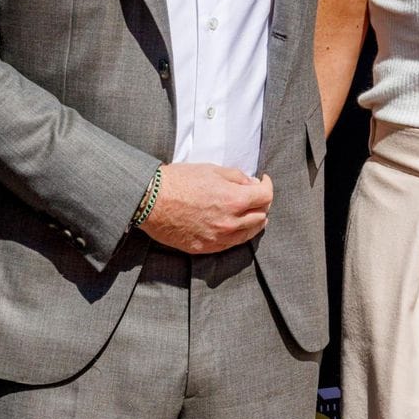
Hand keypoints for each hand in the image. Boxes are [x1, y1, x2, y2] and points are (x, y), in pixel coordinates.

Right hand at [139, 162, 272, 253]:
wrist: (151, 201)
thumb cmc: (179, 181)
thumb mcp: (211, 169)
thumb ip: (237, 177)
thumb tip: (252, 184)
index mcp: (233, 200)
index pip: (265, 197)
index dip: (268, 186)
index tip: (263, 181)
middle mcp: (230, 223)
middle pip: (261, 216)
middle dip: (262, 203)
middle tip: (256, 195)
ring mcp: (218, 239)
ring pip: (249, 234)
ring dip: (254, 221)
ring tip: (249, 211)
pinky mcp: (205, 249)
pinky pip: (231, 245)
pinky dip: (237, 234)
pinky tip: (233, 225)